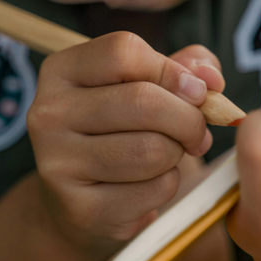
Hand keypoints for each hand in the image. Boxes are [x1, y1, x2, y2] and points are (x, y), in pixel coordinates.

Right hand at [27, 32, 223, 260]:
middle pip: (143, 101)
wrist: (82, 198)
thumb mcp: (145, 86)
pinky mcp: (81, 208)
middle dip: (189, 119)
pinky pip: (155, 189)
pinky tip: (150, 183)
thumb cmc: (120, 130)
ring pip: (153, 149)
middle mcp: (49, 114)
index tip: (194, 91)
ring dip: (178, 153)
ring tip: (169, 154)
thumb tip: (211, 78)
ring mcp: (58, 164)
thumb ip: (184, 68)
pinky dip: (168, 184)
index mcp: (62, 71)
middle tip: (198, 131)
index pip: (124, 52)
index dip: (172, 71)